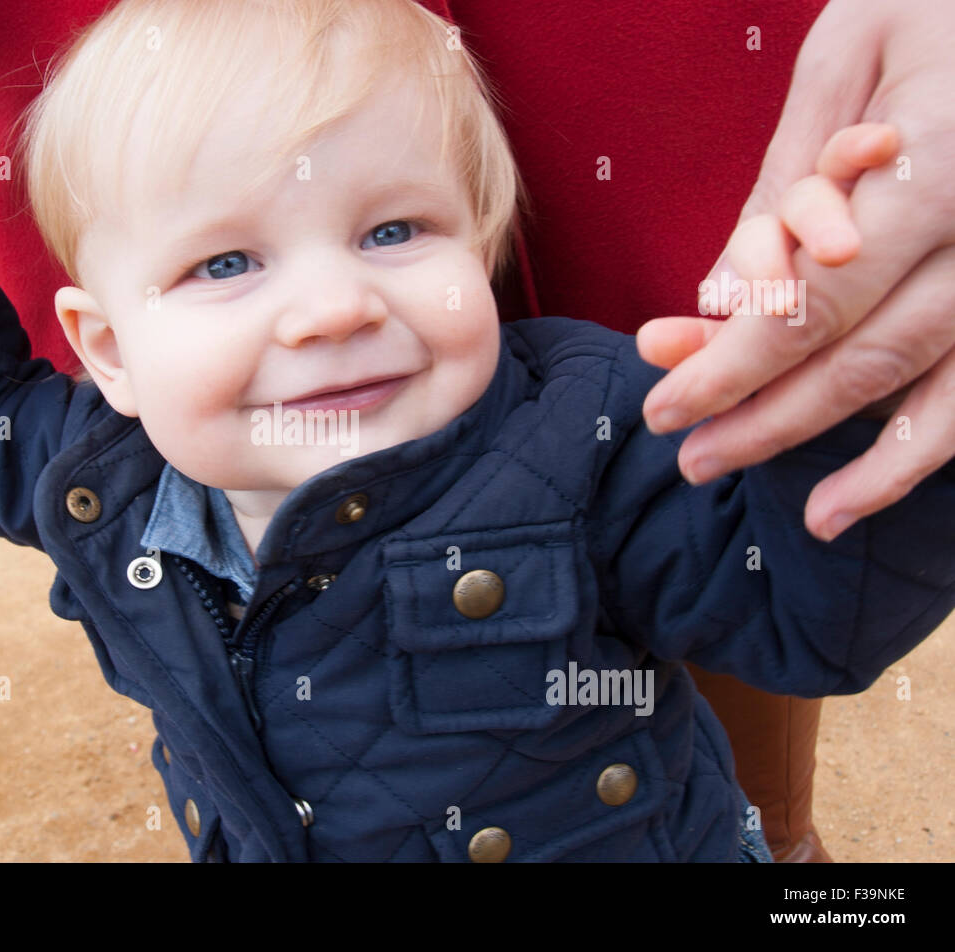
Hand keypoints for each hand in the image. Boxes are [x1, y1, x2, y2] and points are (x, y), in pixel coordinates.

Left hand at [635, 0, 954, 542]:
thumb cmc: (942, 4)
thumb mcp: (852, 52)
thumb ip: (789, 174)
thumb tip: (721, 295)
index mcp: (936, 165)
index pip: (813, 300)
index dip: (731, 365)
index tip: (663, 404)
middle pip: (861, 356)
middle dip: (764, 416)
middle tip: (686, 456)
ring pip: (929, 390)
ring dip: (848, 461)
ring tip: (786, 507)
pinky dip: (922, 452)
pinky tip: (861, 499)